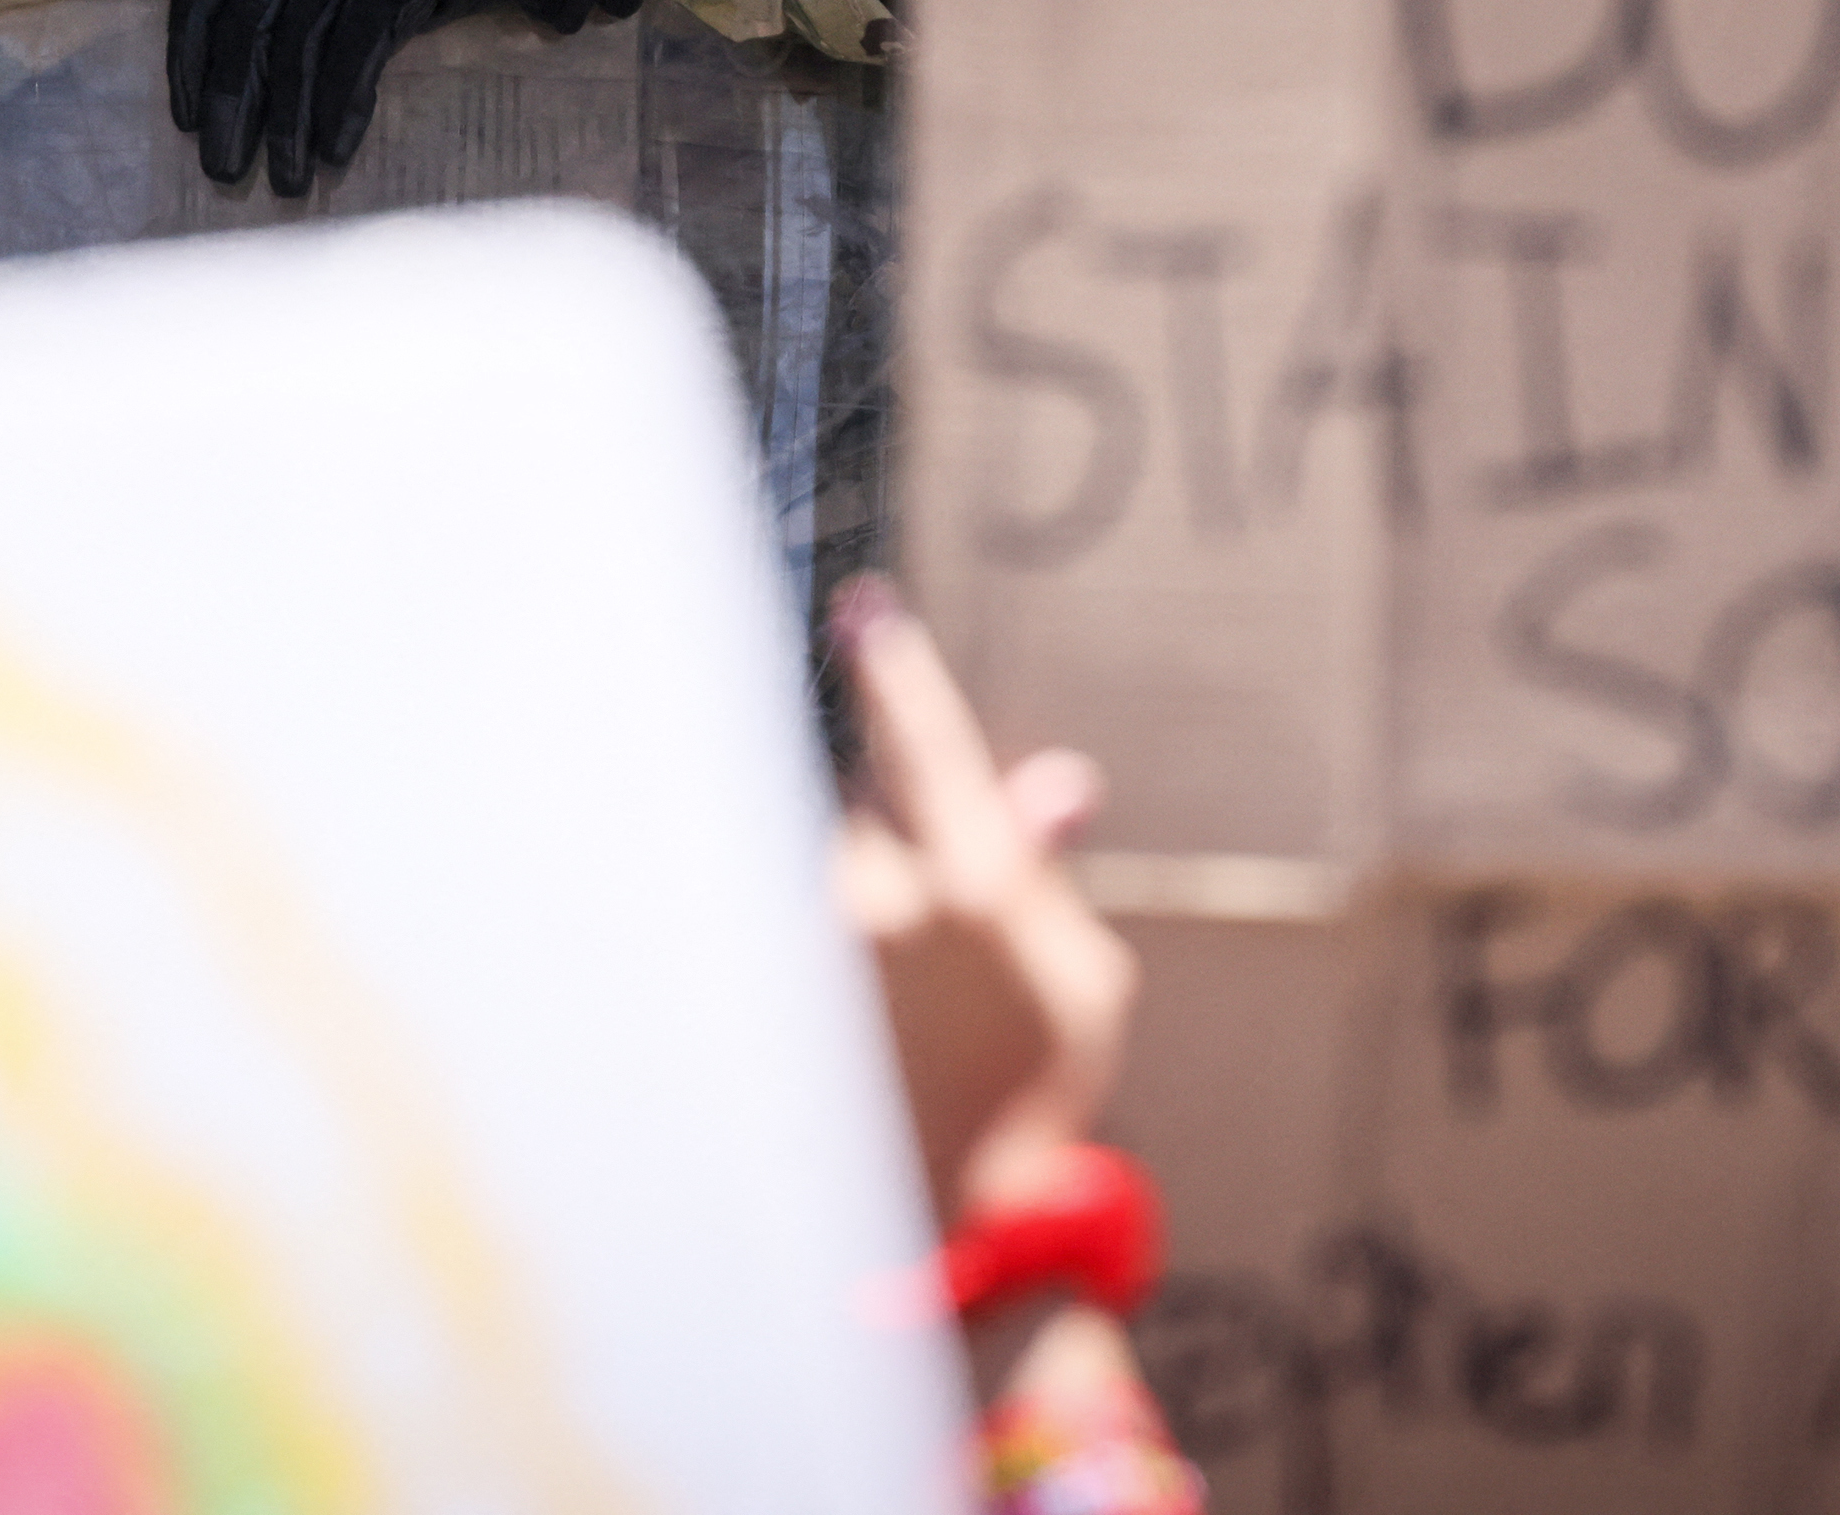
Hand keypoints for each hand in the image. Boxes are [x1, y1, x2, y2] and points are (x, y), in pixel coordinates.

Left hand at [163, 0, 502, 198]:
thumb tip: (248, 90)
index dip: (187, 59)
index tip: (188, 122)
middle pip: (247, 28)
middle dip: (232, 108)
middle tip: (225, 172)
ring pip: (298, 48)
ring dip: (287, 126)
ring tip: (287, 183)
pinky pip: (355, 53)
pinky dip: (340, 110)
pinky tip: (335, 155)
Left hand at [829, 575, 1133, 1227]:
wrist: (931, 1230)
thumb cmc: (1028, 1104)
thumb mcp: (1081, 986)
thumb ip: (1049, 871)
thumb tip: (1061, 782)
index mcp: (974, 888)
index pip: (924, 738)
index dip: (898, 666)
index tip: (866, 609)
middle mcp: (874, 901)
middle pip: (851, 799)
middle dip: (876, 831)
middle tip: (910, 915)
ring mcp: (807, 947)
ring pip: (811, 868)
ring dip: (837, 904)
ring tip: (879, 998)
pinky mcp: (757, 989)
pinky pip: (775, 923)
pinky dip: (800, 948)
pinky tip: (839, 1016)